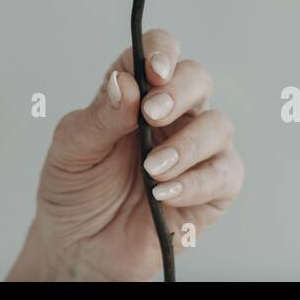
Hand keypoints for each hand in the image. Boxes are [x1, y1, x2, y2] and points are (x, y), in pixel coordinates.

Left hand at [10, 28, 243, 280]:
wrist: (79, 246)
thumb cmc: (76, 189)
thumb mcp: (73, 147)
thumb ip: (102, 114)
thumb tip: (126, 83)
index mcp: (137, 93)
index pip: (159, 53)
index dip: (161, 52)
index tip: (153, 71)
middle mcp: (173, 114)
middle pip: (197, 79)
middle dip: (179, 93)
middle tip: (151, 116)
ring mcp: (196, 150)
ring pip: (218, 125)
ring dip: (187, 144)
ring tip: (151, 169)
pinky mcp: (213, 189)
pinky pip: (225, 173)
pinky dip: (196, 182)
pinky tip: (164, 193)